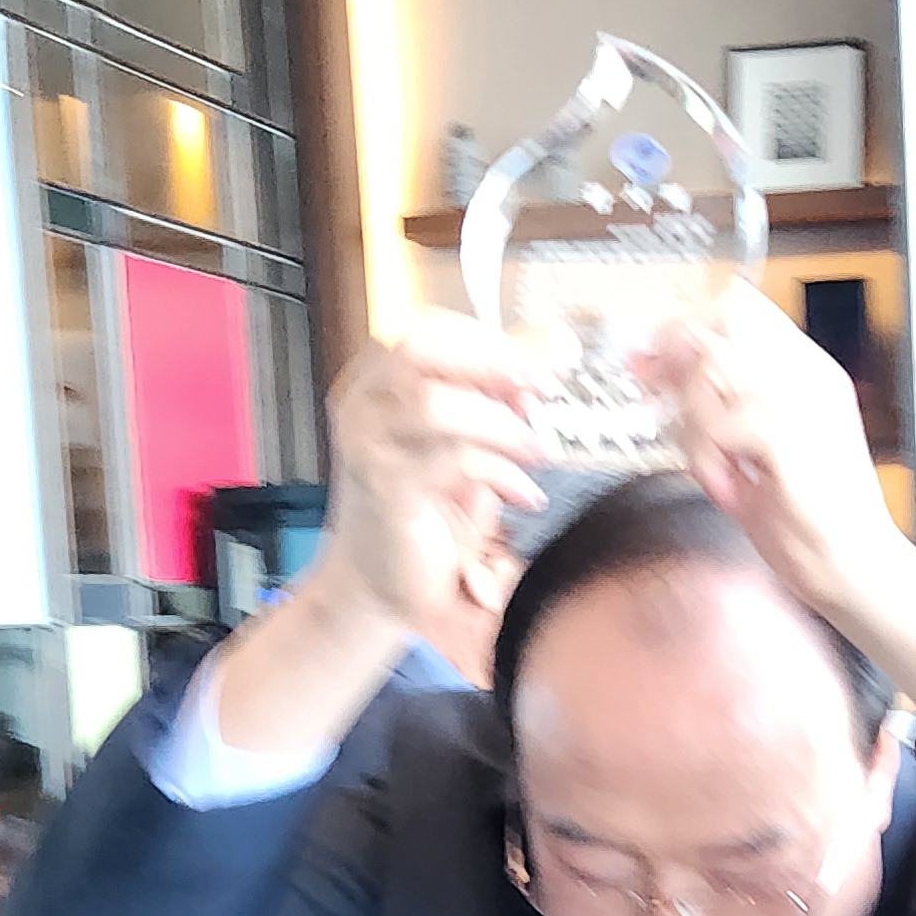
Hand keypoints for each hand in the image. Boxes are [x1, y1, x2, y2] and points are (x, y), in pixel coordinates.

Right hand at [320, 315, 547, 634]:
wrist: (378, 585)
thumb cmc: (426, 510)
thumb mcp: (466, 438)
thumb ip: (498, 391)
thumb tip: (553, 342)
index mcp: (376, 381)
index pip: (428, 330)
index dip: (489, 341)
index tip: (539, 368)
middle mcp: (362, 404)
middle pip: (418, 348)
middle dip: (493, 362)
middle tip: (545, 391)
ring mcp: (367, 444)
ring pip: (433, 403)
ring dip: (502, 424)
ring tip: (539, 452)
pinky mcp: (386, 488)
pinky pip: (452, 461)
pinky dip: (502, 474)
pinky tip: (523, 497)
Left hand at [637, 291, 915, 732]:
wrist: (857, 570)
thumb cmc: (806, 519)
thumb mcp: (752, 448)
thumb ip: (714, 403)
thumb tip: (654, 367)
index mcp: (806, 369)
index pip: (739, 306)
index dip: (685, 329)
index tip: (654, 370)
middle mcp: (808, 372)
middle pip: (722, 319)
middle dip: (679, 360)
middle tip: (663, 404)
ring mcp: (803, 399)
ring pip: (712, 367)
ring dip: (694, 421)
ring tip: (716, 471)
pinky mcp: (791, 436)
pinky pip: (719, 423)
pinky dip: (708, 460)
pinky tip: (730, 492)